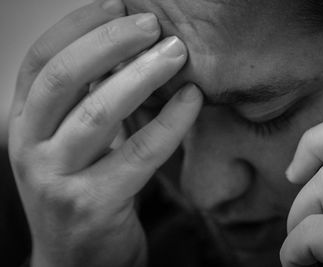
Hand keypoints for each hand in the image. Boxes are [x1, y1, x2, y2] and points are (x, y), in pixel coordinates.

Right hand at [8, 1, 202, 266]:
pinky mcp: (91, 206)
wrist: (75, 261)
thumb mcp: (72, 144)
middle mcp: (30, 147)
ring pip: (99, 114)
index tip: (117, 3)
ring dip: (142, 77)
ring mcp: (56, 179)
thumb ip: (87, 103)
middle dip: (110, 43)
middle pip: (64, 78)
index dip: (79, 26)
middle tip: (152, 25)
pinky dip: (170, 123)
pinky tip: (192, 100)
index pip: (42, 60)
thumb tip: (124, 55)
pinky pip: (138, 155)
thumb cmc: (81, 193)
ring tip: (176, 54)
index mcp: (24, 124)